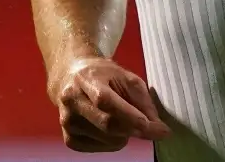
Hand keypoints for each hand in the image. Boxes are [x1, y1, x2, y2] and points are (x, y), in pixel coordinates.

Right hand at [51, 56, 170, 151]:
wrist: (70, 77)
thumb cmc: (102, 75)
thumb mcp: (126, 77)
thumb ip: (142, 99)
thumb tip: (156, 126)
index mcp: (86, 80)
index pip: (105, 101)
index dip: (129, 115)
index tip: (150, 125)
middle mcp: (72, 101)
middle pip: (107, 124)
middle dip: (135, 129)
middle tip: (152, 128)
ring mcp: (68, 122)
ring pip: (109, 139)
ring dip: (126, 134)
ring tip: (123, 119)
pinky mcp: (69, 139)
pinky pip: (102, 148)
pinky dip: (114, 142)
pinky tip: (111, 128)